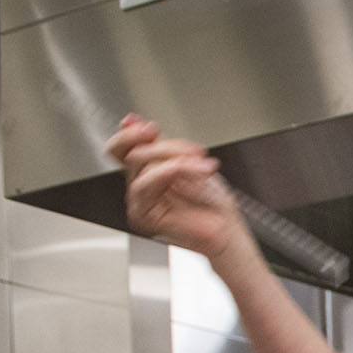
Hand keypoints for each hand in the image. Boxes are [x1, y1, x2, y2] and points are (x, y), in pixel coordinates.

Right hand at [106, 114, 244, 259]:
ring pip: (138, 163)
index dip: (130, 134)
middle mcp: (141, 186)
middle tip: (196, 152)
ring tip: (204, 167)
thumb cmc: (213, 204)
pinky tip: (194, 171)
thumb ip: (160, 144)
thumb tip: (132, 120)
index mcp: (148, 172)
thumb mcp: (188, 161)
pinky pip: (145, 183)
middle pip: (133, 152)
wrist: (230, 233)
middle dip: (168, 147)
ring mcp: (140, 201)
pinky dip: (171, 171)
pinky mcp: (144, 215)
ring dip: (176, 159)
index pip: (121, 148)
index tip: (151, 127)